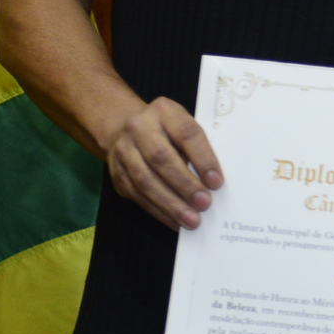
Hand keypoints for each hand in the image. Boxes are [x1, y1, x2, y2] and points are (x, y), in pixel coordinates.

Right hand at [102, 96, 222, 229]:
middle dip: (184, 184)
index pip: (186, 133)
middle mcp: (138, 128)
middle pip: (161, 158)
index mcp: (164, 111)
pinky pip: (138, 196)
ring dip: (171, 204)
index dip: (202, 158)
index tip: (216, 182)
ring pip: (146, 181)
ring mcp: (123, 151)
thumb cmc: (169, 131)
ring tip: (191, 220)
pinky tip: (176, 222)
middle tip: (204, 204)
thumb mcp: (184, 126)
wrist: (126, 128)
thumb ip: (197, 147)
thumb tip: (213, 183)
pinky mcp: (116, 174)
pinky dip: (159, 212)